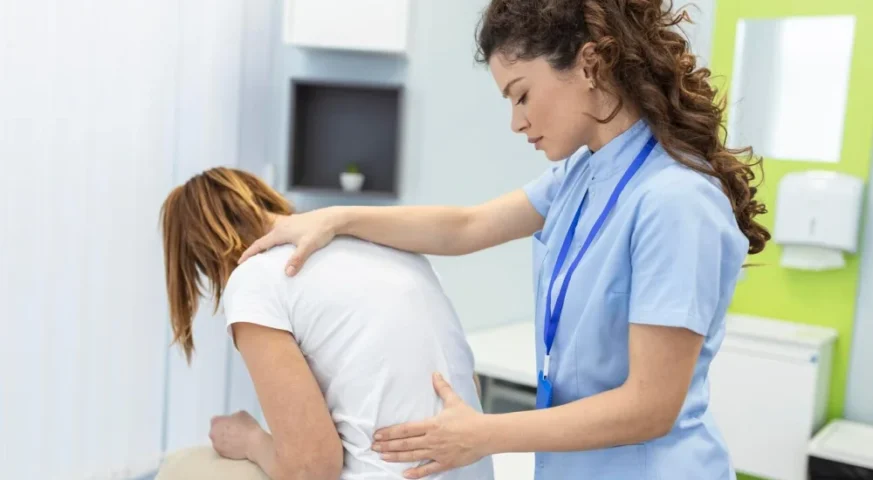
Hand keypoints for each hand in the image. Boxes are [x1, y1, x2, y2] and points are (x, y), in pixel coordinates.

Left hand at [209, 410, 263, 460]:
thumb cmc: (248, 427)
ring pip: (218, 440)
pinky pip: (222, 448)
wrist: (253, 444)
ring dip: (224, 439)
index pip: (216, 419)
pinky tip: (236, 445)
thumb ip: (232, 416)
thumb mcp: (242, 414)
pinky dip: (227, 447)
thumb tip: (232, 420)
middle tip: (233, 430)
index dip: (224, 420)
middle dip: (222, 430)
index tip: (230, 422)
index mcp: (216, 422)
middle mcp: (213, 434)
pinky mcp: (221, 454)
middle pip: (215, 430)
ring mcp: (216, 445)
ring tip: (235, 439)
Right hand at [238, 208, 341, 274]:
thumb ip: (297, 259)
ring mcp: (290, 223)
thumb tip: (288, 274)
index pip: (260, 244)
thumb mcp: (308, 246)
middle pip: (264, 239)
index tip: (240, 262)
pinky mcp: (297, 223)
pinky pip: (281, 232)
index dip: (249, 253)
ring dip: (266, 244)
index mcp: (281, 232)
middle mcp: (282, 226)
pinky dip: (276, 239)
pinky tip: (281, 244)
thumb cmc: (321, 231)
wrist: (334, 218)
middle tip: (247, 260)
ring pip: (273, 235)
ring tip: (262, 253)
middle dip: (255, 249)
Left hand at [372, 373, 489, 478]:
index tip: (377, 434)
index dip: (389, 432)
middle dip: (387, 445)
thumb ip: (442, 388)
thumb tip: (435, 374)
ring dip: (396, 457)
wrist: (486, 434)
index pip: (405, 429)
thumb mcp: (454, 401)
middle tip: (373, 447)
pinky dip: (416, 473)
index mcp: (432, 425)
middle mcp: (432, 440)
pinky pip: (428, 470)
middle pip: (405, 444)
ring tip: (382, 457)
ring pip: (412, 456)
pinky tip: (404, 475)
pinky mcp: (445, 463)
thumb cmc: (470, 418)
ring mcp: (437, 453)